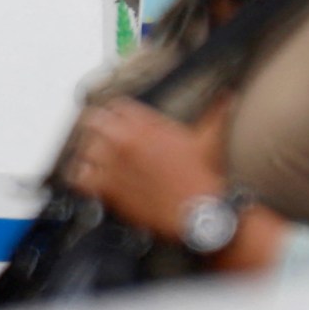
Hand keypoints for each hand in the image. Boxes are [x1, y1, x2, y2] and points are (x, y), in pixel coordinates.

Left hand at [62, 97, 230, 243]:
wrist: (200, 213)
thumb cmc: (203, 179)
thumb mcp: (208, 140)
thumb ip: (215, 113)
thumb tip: (228, 96)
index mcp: (147, 123)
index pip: (116, 105)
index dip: (114, 115)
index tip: (114, 123)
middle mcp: (126, 137)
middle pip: (94, 120)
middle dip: (96, 129)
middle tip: (99, 140)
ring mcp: (114, 161)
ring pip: (85, 147)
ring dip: (90, 155)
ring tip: (94, 162)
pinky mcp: (108, 186)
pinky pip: (79, 176)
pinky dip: (82, 178)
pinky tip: (88, 181)